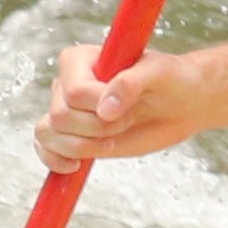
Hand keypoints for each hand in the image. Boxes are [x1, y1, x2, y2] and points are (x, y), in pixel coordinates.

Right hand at [36, 42, 210, 166]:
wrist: (181, 104)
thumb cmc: (171, 80)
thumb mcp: (158, 73)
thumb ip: (130, 83)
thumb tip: (105, 110)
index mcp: (79, 60)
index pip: (74, 91)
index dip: (99, 106)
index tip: (128, 107)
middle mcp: (67, 84)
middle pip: (60, 116)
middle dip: (99, 128)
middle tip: (128, 120)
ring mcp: (68, 110)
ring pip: (47, 132)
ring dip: (83, 146)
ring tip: (112, 140)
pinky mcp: (73, 135)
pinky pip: (45, 148)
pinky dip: (55, 160)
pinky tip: (75, 167)